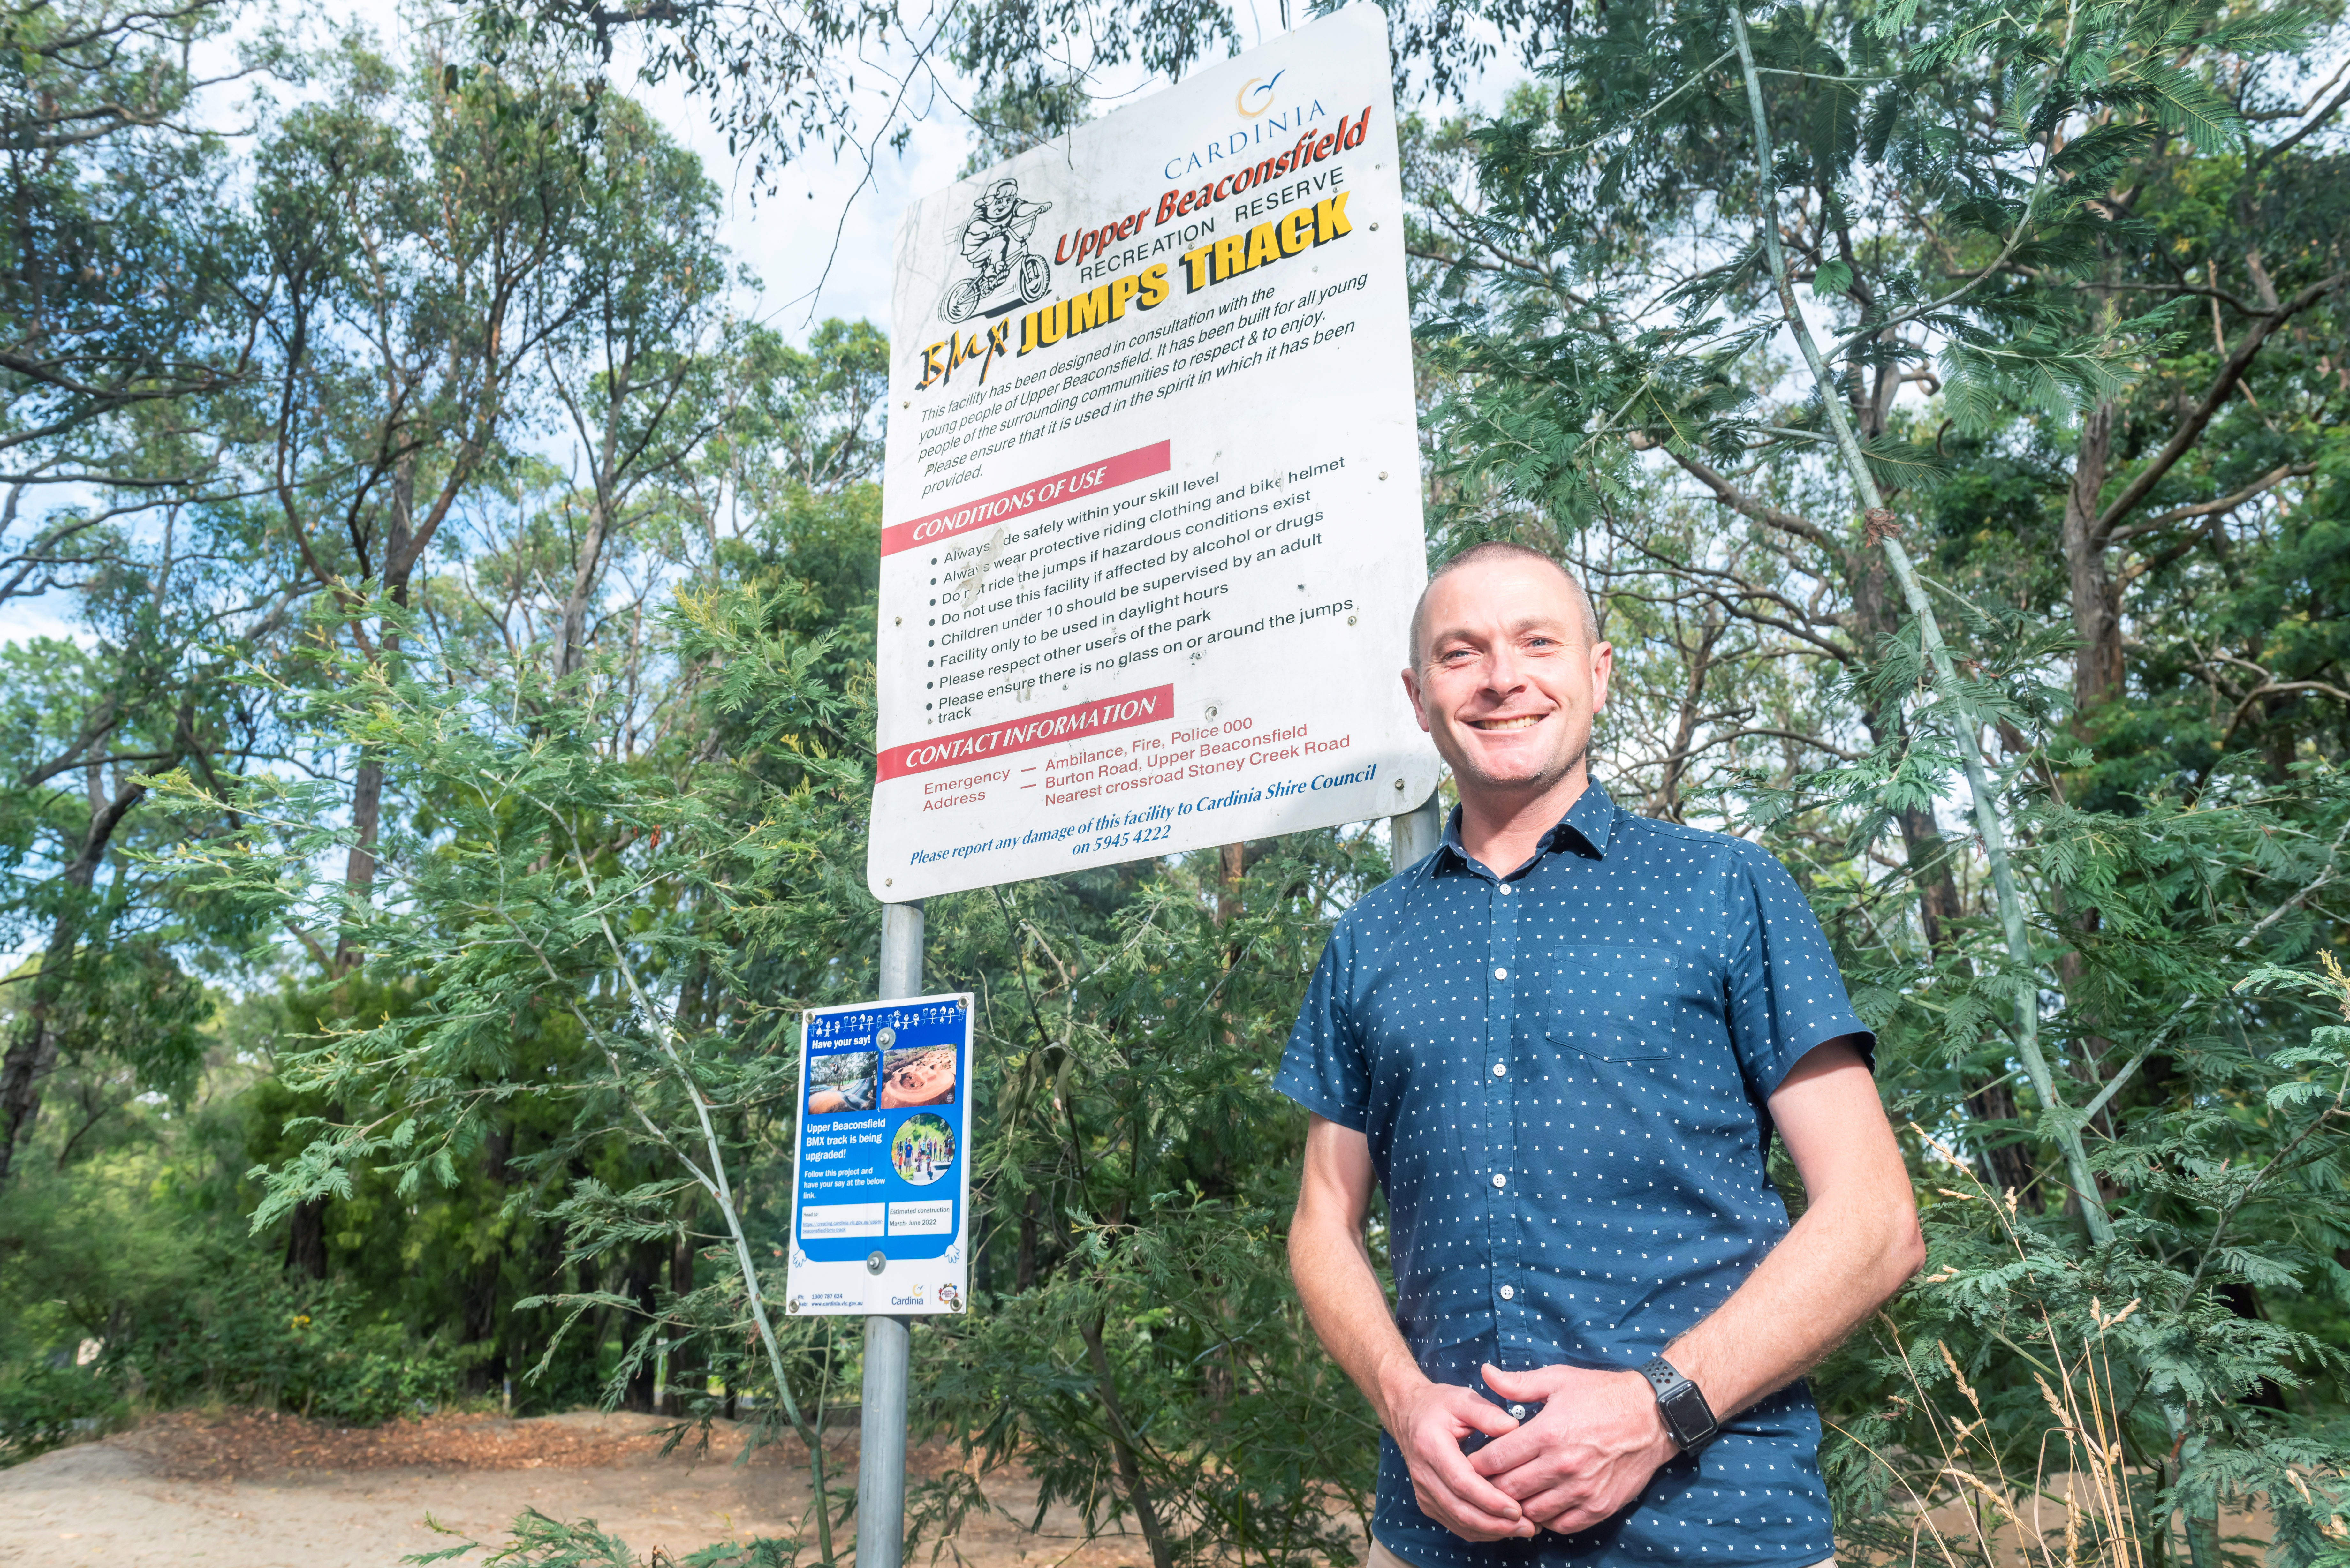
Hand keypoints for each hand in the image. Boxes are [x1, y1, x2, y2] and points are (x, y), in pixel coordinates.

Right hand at [1384, 1375, 1539, 1541]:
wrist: (1407, 1415)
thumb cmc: (1438, 1405)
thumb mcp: (1461, 1399)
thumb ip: (1486, 1413)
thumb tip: (1513, 1427)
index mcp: (1430, 1446)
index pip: (1461, 1482)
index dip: (1489, 1499)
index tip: (1517, 1508)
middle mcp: (1423, 1474)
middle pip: (1460, 1510)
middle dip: (1496, 1524)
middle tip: (1529, 1527)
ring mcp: (1423, 1491)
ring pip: (1458, 1522)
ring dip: (1492, 1531)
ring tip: (1524, 1530)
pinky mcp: (1428, 1502)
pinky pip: (1455, 1524)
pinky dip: (1481, 1531)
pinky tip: (1504, 1528)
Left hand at [1467, 1364, 1678, 1534]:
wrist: (1652, 1416)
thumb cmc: (1602, 1394)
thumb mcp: (1558, 1379)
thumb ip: (1518, 1383)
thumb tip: (1485, 1373)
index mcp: (1547, 1433)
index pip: (1496, 1460)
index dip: (1476, 1465)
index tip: (1469, 1463)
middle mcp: (1563, 1466)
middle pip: (1509, 1490)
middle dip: (1491, 1488)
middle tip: (1484, 1482)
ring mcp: (1582, 1490)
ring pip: (1532, 1512)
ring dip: (1517, 1506)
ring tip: (1511, 1495)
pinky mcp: (1599, 1507)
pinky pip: (1561, 1525)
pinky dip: (1547, 1519)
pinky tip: (1541, 1504)